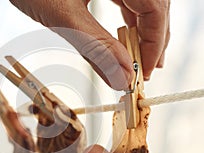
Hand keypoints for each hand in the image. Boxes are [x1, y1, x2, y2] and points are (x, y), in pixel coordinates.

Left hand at [9, 0, 169, 88]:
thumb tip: (121, 77)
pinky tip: (126, 37)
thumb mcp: (63, 16)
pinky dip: (129, 20)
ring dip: (143, 32)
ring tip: (139, 58)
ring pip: (144, 3)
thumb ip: (94, 46)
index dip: (155, 43)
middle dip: (152, 40)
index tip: (143, 73)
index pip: (155, 9)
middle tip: (144, 70)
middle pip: (155, 6)